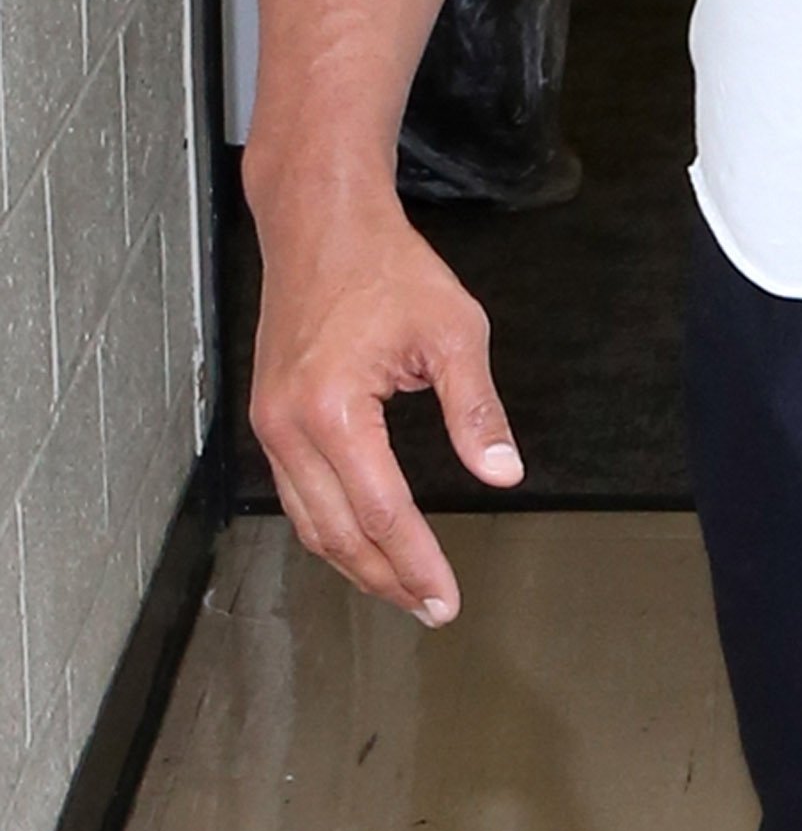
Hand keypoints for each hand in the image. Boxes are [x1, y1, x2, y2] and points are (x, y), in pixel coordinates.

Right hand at [247, 183, 524, 622]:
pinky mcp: (269, 417)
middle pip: (338, 533)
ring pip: (311, 523)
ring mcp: (270, 425)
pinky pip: (297, 495)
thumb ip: (475, 410)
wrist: (321, 222)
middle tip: (431, 608)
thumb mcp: (452, 330)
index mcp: (332, 410)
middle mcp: (288, 428)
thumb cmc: (388, 266)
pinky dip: (332, 528)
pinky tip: (364, 542)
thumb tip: (503, 474)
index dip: (417, 561)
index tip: (447, 598)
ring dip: (356, 564)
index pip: (381, 512)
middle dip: (387, 578)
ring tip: (403, 589)